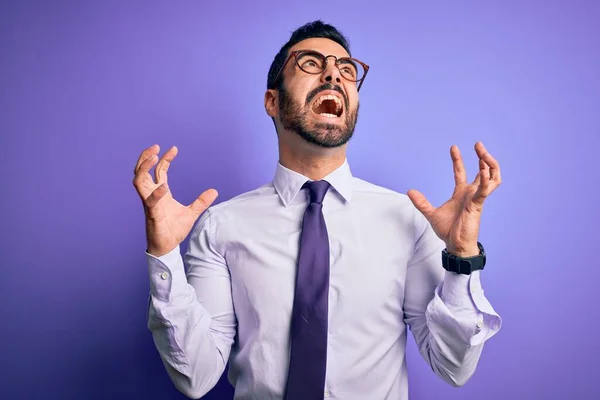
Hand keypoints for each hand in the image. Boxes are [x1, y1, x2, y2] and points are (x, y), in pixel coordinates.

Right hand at [132, 144, 217, 256]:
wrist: (168, 247)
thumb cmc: (174, 230)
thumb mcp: (191, 213)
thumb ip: (201, 202)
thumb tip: (214, 191)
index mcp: (160, 193)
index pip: (159, 171)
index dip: (164, 158)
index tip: (174, 148)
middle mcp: (152, 195)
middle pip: (141, 171)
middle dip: (145, 157)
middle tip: (155, 147)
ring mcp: (150, 204)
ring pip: (138, 181)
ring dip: (143, 168)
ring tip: (153, 157)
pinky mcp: (151, 214)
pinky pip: (149, 201)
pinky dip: (156, 193)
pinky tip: (163, 187)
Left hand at [407, 142, 501, 256]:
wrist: (455, 246)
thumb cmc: (448, 231)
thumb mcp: (431, 213)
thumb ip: (421, 202)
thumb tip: (410, 191)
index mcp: (461, 193)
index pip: (461, 172)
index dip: (457, 159)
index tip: (453, 147)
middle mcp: (471, 194)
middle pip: (482, 171)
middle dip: (482, 157)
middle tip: (478, 144)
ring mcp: (476, 198)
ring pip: (491, 177)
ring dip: (490, 165)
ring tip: (484, 154)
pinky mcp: (478, 205)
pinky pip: (485, 190)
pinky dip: (486, 180)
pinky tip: (484, 170)